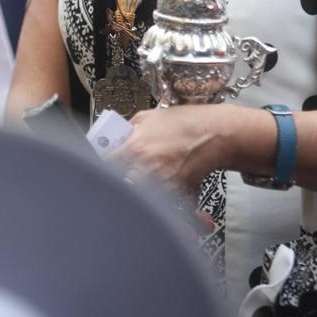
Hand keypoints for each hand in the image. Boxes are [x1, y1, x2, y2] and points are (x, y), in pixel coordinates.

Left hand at [112, 103, 228, 188]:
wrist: (215, 133)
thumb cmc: (186, 122)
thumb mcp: (149, 116)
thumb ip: (128, 128)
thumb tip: (114, 137)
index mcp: (135, 147)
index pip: (105, 163)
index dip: (101, 164)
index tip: (101, 164)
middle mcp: (146, 168)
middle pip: (119, 183)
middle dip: (118, 180)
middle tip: (121, 174)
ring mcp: (161, 184)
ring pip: (139, 195)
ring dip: (138, 190)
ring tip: (145, 179)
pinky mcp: (175, 194)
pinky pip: (161, 200)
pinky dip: (160, 197)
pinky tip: (164, 184)